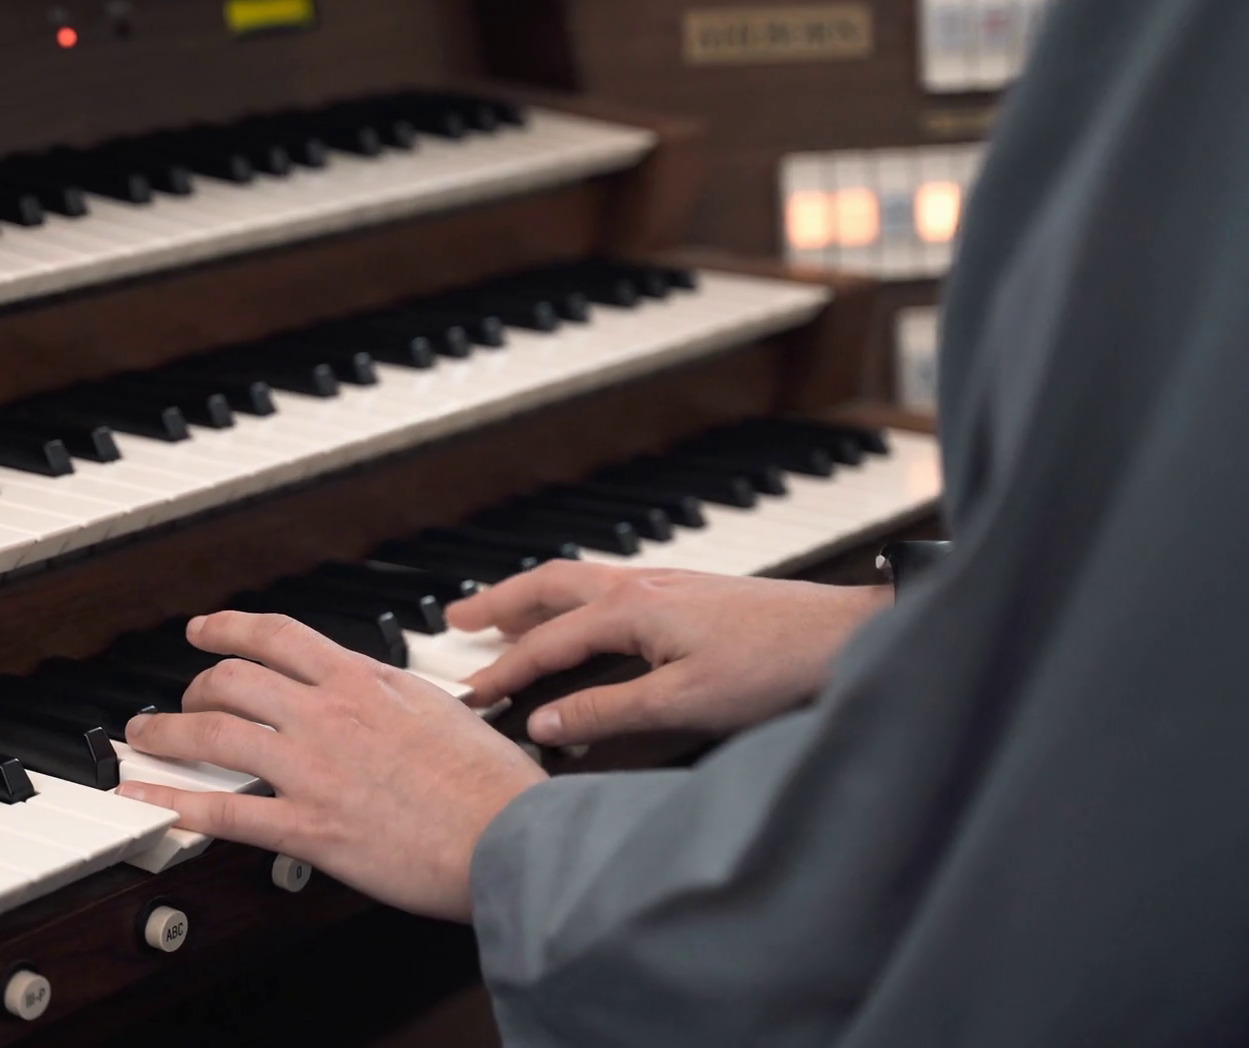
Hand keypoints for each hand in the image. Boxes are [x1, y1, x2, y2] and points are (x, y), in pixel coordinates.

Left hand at [117, 612, 547, 921]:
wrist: (511, 837)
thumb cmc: (492, 784)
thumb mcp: (445, 710)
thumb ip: (396, 696)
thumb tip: (379, 690)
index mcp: (363, 682)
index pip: (278, 636)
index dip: (229, 628)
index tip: (204, 630)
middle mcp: (328, 715)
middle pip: (232, 680)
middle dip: (193, 687)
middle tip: (178, 700)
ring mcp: (312, 770)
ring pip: (214, 733)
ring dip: (166, 733)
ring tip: (143, 738)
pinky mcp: (308, 827)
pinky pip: (223, 811)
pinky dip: (175, 801)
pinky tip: (147, 797)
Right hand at [446, 561, 889, 746]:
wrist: (848, 636)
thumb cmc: (775, 666)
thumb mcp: (684, 702)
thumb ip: (609, 712)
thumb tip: (546, 722)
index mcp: (632, 608)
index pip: (547, 643)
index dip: (504, 672)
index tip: (470, 696)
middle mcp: (641, 586)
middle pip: (550, 587)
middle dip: (499, 602)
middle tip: (456, 618)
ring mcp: (667, 585)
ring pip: (579, 581)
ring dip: (535, 596)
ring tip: (504, 613)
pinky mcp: (689, 593)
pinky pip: (608, 587)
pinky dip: (575, 599)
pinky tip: (583, 617)